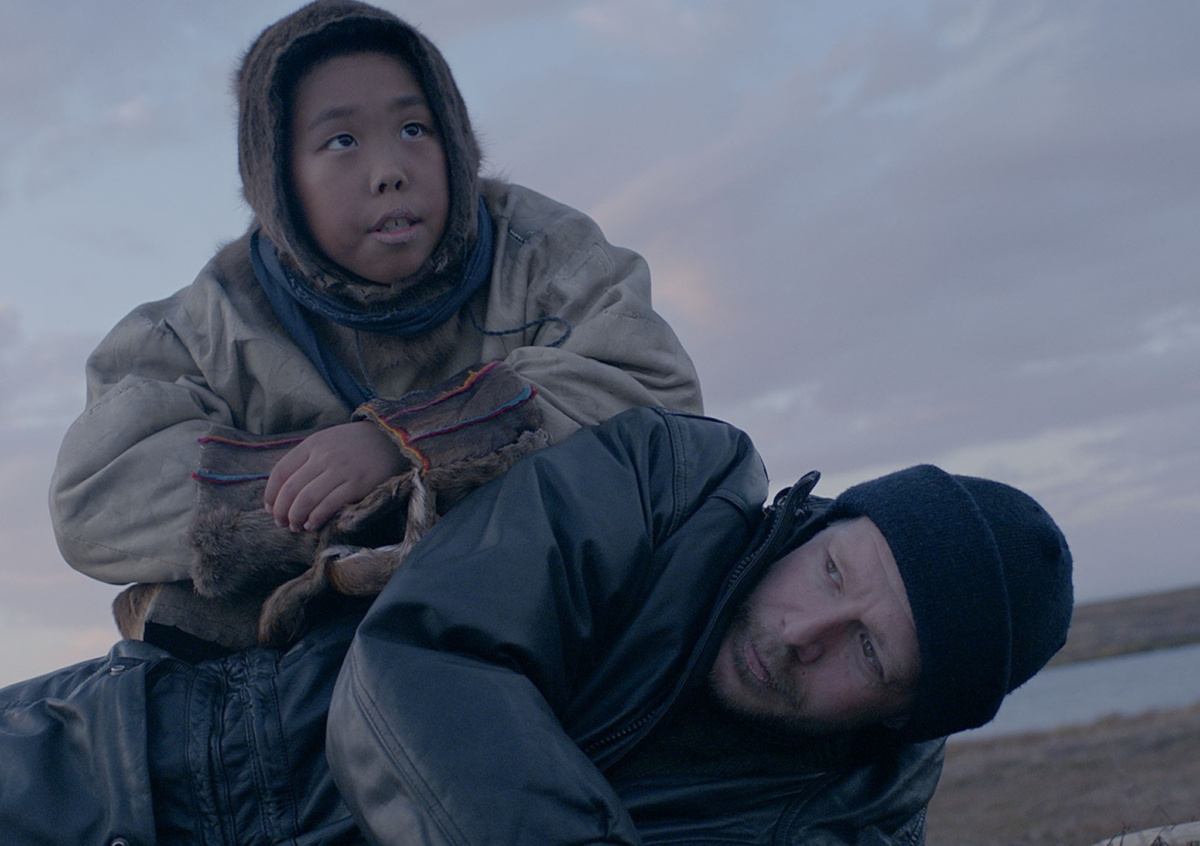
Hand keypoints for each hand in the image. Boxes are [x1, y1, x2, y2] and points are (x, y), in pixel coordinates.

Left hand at [264, 421, 405, 531]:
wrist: (391, 439)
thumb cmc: (355, 444)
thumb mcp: (327, 441)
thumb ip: (306, 459)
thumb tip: (283, 490)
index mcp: (313, 444)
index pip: (280, 472)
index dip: (271, 495)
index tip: (270, 509)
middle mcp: (324, 456)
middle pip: (291, 489)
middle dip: (281, 511)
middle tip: (281, 523)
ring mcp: (341, 470)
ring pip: (307, 499)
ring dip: (296, 517)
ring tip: (296, 526)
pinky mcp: (358, 484)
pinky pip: (329, 505)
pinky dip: (316, 518)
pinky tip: (312, 524)